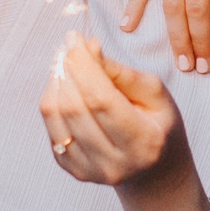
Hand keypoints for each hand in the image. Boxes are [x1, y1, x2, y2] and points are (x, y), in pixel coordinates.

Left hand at [39, 34, 193, 193]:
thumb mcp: (154, 94)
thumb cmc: (158, 125)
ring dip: (56, 81)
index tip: (75, 39)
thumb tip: (87, 48)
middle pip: (74, 107)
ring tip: (67, 63)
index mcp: (143, 142)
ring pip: (56, 115)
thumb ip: (120, 72)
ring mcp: (90, 171)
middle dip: (67, 68)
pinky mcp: (73, 170)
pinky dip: (53, 99)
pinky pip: (51, 127)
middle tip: (70, 46)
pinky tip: (66, 87)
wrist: (155, 171)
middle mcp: (114, 163)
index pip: (101, 99)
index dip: (83, 65)